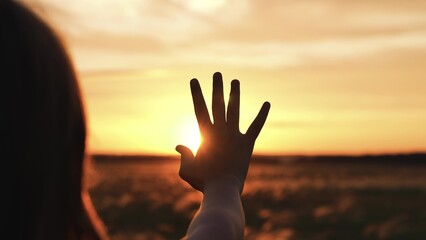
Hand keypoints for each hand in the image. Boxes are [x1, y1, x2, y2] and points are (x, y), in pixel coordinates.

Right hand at [176, 72, 269, 192]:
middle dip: (217, 87)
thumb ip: (183, 155)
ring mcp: (234, 135)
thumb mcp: (187, 169)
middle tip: (217, 73)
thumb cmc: (203, 182)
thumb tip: (178, 145)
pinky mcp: (247, 143)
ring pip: (234, 110)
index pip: (200, 109)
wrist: (223, 190)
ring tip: (235, 81)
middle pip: (218, 104)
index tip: (194, 80)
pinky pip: (256, 126)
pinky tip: (267, 104)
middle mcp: (220, 131)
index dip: (197, 93)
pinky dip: (261, 115)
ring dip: (234, 94)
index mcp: (206, 134)